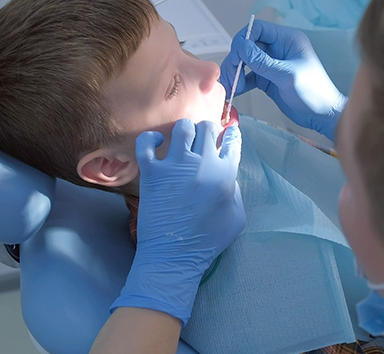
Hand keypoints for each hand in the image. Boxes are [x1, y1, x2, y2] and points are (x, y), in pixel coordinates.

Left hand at [111, 119, 244, 325]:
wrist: (174, 256)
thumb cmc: (207, 241)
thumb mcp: (237, 218)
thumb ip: (236, 191)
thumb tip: (226, 174)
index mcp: (225, 175)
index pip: (231, 142)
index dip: (230, 135)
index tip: (226, 135)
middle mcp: (202, 164)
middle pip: (207, 128)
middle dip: (207, 130)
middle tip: (202, 140)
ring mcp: (175, 166)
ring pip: (182, 128)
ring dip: (184, 131)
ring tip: (182, 141)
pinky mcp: (152, 172)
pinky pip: (146, 142)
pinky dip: (151, 139)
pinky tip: (156, 144)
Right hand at [220, 20, 346, 139]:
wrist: (321, 115)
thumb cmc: (313, 92)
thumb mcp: (287, 76)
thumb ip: (262, 61)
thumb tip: (240, 47)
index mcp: (287, 40)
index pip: (258, 29)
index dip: (243, 40)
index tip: (235, 56)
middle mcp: (277, 49)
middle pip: (248, 46)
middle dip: (236, 60)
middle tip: (231, 77)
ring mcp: (271, 64)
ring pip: (245, 62)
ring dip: (235, 72)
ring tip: (232, 87)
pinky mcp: (267, 79)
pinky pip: (248, 76)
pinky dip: (240, 82)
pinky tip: (236, 91)